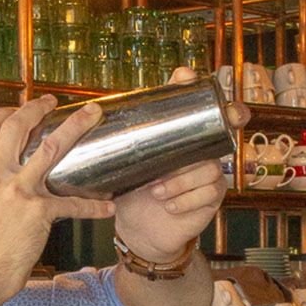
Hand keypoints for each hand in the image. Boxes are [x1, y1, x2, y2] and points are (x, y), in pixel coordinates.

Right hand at [0, 95, 114, 300]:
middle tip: (50, 102)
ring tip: (91, 113)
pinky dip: (93, 205)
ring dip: (74, 126)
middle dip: (36, 108)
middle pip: (18, 127)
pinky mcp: (40, 211)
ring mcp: (19, 191)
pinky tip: (108, 207)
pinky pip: (72, 204)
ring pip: (51, 147)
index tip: (14, 110)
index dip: (2, 115)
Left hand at [113, 67, 250, 263]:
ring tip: (156, 191)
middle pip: (214, 136)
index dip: (197, 90)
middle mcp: (200, 152)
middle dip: (204, 139)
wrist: (140, 228)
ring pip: (207, 170)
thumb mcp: (124, 167)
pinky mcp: (212, 198)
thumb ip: (118, 148)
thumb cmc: (132, 193)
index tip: (184, 76)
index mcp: (181, 141)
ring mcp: (209, 174)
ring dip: (180, 181)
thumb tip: (91, 119)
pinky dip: (186, 199)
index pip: (198, 108)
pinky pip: (209, 194)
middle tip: (178, 155)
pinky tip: (169, 205)